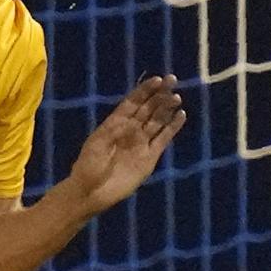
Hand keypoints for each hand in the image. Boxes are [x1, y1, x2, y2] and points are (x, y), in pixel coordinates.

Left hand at [67, 75, 186, 212]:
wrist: (92, 191)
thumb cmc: (88, 166)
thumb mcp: (96, 145)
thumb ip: (113, 132)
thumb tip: (130, 122)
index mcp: (115, 123)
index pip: (133, 102)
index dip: (145, 90)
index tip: (158, 79)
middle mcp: (130, 129)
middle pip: (148, 108)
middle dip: (160, 94)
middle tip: (173, 81)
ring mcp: (141, 142)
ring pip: (158, 121)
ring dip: (167, 108)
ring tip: (177, 97)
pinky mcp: (150, 156)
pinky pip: (164, 138)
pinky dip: (173, 127)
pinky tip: (181, 115)